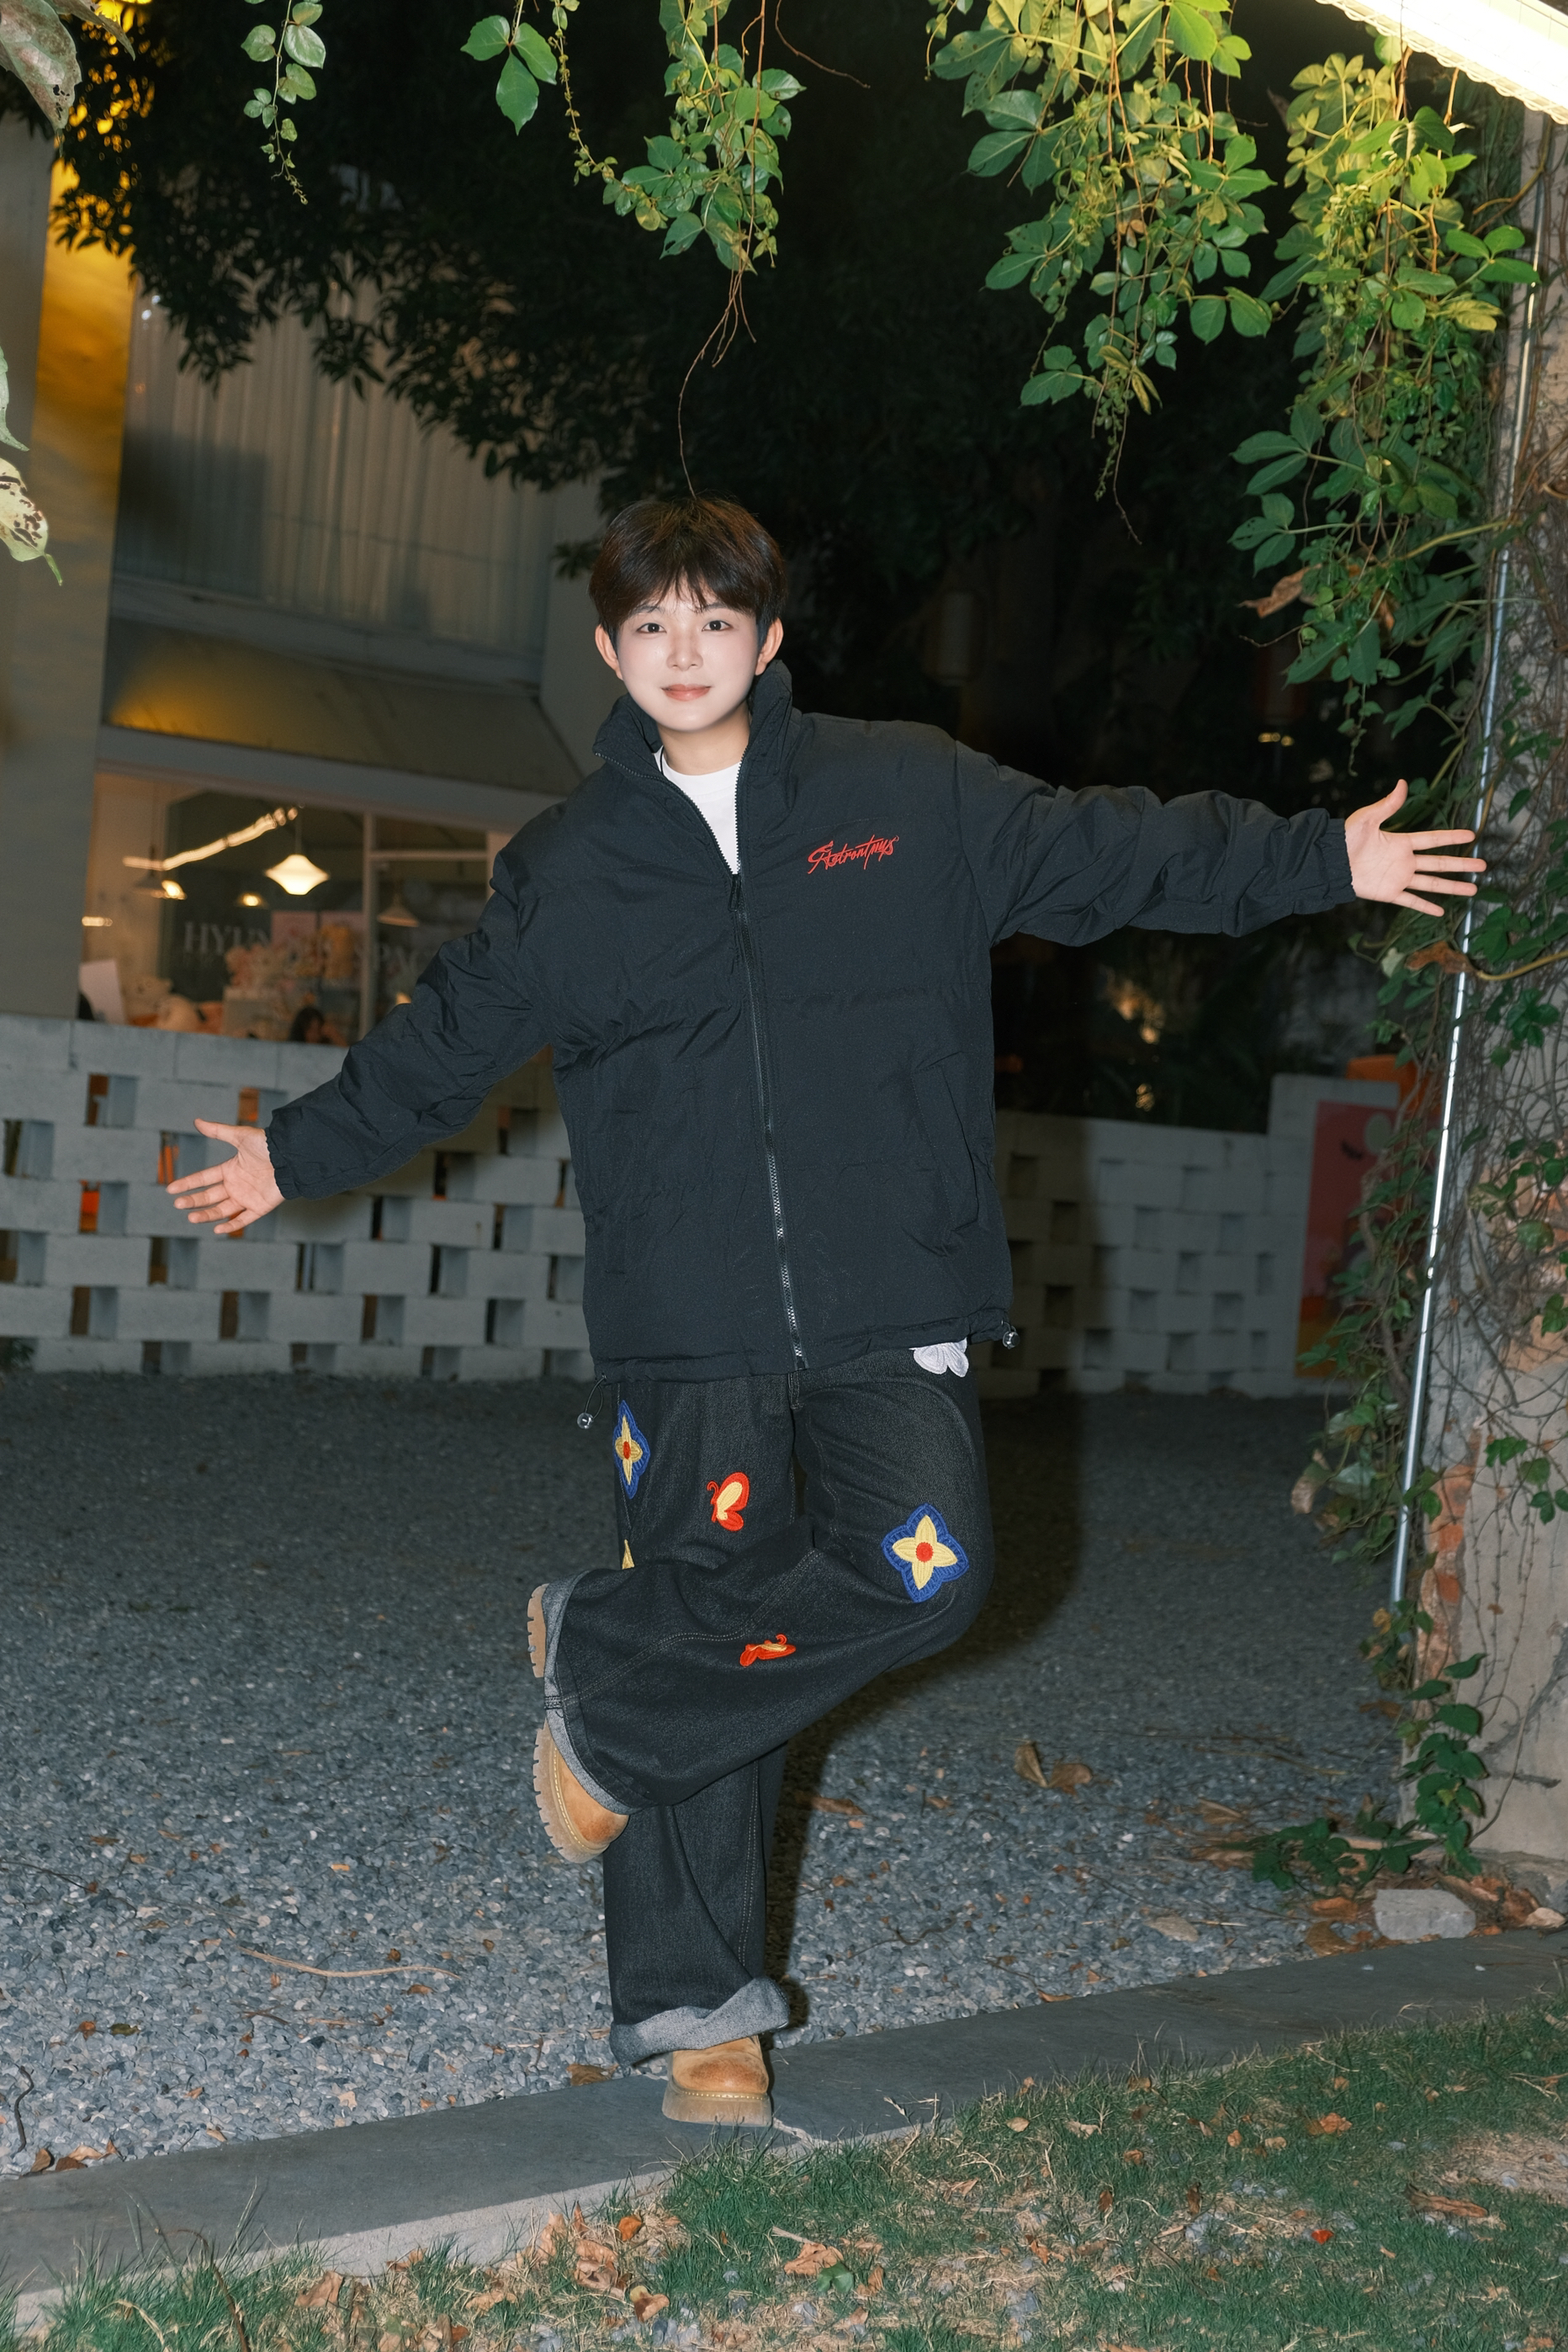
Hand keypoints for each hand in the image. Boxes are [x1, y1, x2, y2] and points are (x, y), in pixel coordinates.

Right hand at [166, 1119, 283, 1233]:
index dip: (187, 1184)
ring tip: (191, 1218)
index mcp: (230, 1169)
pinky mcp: (259, 1207)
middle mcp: (236, 1185)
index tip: (171, 1189)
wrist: (290, 1156)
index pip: (203, 1179)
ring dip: (207, 1215)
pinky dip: (232, 1225)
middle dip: (193, 1201)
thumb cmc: (267, 1145)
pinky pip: (244, 1220)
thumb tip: (196, 1121)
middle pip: (209, 1196)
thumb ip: (218, 1131)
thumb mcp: (240, 1136)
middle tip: (178, 1204)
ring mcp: (247, 1197)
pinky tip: (217, 1229)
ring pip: (222, 1210)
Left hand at [1344, 779, 1484, 915]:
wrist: (1330, 862)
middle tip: (1482, 866)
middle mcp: (1404, 861)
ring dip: (1452, 887)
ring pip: (1431, 884)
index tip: (1471, 835)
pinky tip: (1441, 911)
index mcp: (1401, 842)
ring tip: (1472, 890)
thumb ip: (1388, 805)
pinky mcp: (1389, 893)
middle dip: (1461, 864)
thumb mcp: (1367, 818)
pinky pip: (1411, 901)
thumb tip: (1402, 783)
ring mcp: (1399, 878)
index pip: (1433, 839)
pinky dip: (1425, 906)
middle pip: (1439, 863)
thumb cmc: (1345, 838)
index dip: (1451, 837)